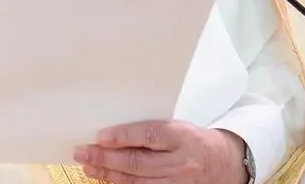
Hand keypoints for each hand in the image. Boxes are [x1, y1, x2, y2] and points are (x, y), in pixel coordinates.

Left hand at [74, 121, 246, 183]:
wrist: (221, 163)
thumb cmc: (191, 140)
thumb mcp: (177, 127)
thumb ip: (149, 129)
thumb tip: (112, 132)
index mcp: (182, 137)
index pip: (150, 135)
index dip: (124, 136)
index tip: (101, 136)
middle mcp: (180, 162)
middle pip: (138, 162)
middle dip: (106, 158)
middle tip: (83, 152)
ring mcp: (177, 182)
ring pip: (137, 181)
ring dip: (108, 174)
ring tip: (88, 166)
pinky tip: (106, 179)